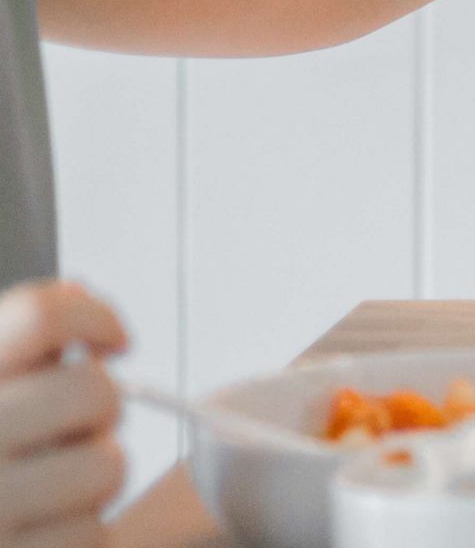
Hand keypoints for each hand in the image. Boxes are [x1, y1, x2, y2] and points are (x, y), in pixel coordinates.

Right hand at [0, 280, 128, 547]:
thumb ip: (20, 348)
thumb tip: (78, 293)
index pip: (39, 317)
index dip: (94, 317)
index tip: (112, 341)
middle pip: (94, 392)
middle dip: (101, 410)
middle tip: (73, 431)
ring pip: (107, 466)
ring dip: (95, 476)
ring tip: (53, 488)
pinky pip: (90, 534)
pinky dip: (78, 535)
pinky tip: (40, 534)